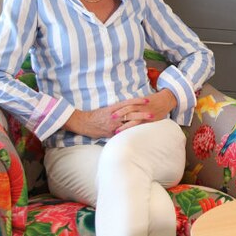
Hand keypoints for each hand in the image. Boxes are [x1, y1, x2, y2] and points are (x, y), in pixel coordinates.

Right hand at [62, 90, 177, 138]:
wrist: (82, 122)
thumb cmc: (94, 116)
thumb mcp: (106, 110)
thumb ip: (117, 111)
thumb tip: (127, 110)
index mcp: (112, 108)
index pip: (127, 103)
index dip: (137, 102)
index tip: (147, 100)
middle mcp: (113, 116)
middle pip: (130, 114)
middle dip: (142, 114)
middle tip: (153, 114)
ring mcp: (112, 125)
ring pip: (128, 124)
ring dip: (139, 124)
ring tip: (148, 124)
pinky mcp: (110, 133)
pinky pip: (121, 133)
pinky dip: (129, 133)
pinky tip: (138, 134)